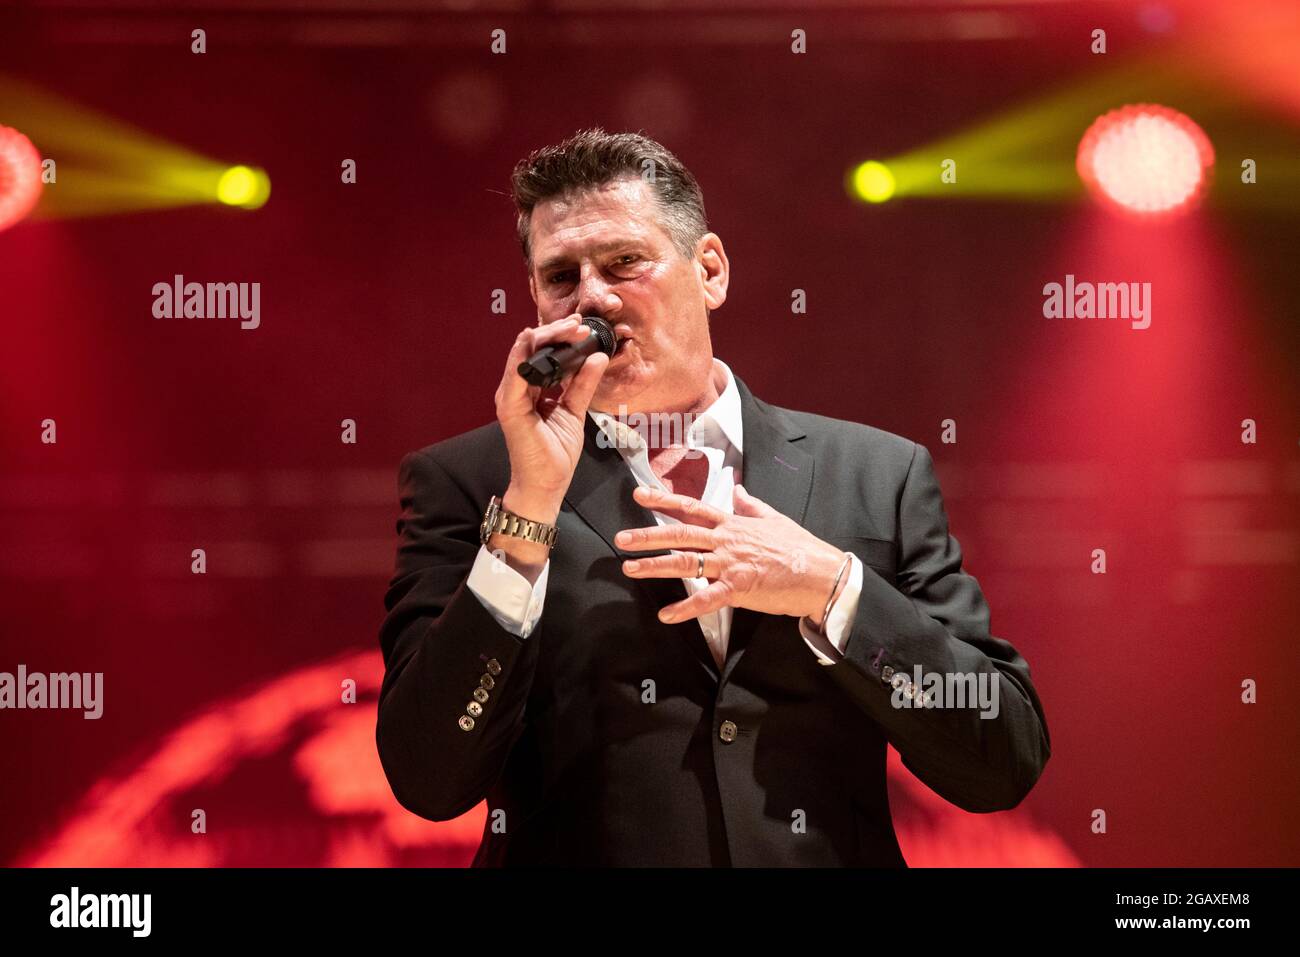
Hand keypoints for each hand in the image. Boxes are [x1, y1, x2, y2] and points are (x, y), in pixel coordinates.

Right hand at [495, 315, 609, 504]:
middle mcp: (517, 389)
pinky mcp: (509, 407)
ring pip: (525, 354)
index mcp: (531, 389)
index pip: (544, 355)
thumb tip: (597, 357)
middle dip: (556, 333)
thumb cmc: (555, 454)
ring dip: (546, 337)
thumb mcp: (575, 411)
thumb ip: (583, 384)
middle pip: (533, 350)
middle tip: (579, 324)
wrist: (546, 484)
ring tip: (570, 328)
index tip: (582, 328)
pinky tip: (532, 338)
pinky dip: (522, 354)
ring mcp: (510, 397)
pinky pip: (515, 374)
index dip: (561, 338)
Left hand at [616, 484, 849, 624]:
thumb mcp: (774, 518)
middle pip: (680, 534)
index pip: (692, 508)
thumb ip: (750, 505)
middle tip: (621, 538)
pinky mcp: (739, 588)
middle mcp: (726, 541)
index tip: (639, 494)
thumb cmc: (799, 547)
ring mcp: (731, 564)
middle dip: (648, 535)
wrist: (820, 573)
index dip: (664, 500)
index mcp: (732, 524)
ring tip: (629, 569)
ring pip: (686, 562)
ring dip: (655, 566)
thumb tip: (737, 489)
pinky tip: (666, 614)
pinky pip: (707, 599)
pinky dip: (686, 607)